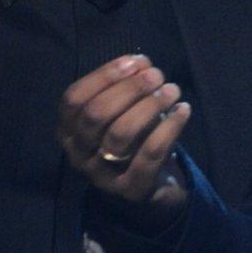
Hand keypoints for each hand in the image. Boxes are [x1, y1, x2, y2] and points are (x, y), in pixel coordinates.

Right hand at [57, 54, 192, 228]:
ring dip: (149, 106)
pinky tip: (183, 110)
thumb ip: (124, 88)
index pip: (74, 99)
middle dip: (129, 89)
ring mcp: (102, 176)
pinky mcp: (131, 190)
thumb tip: (141, 63)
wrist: (151, 187)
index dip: (104, 76)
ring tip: (172, 90)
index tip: (136, 62)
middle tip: (157, 75)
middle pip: (96, 115)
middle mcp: (78, 155)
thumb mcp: (120, 113)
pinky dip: (169, 128)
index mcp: (67, 131)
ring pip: (121, 134)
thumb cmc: (132, 139)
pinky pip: (150, 155)